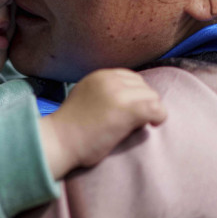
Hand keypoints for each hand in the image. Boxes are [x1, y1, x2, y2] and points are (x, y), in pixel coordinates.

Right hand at [39, 68, 166, 178]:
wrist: (58, 142)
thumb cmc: (70, 129)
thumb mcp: (86, 97)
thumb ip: (104, 92)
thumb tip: (128, 99)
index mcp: (100, 75)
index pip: (131, 78)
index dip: (134, 96)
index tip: (129, 112)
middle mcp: (110, 79)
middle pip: (143, 87)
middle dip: (143, 103)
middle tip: (134, 122)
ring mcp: (119, 93)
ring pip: (152, 97)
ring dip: (149, 111)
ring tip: (137, 126)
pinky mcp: (128, 109)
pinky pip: (157, 109)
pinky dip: (158, 118)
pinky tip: (151, 125)